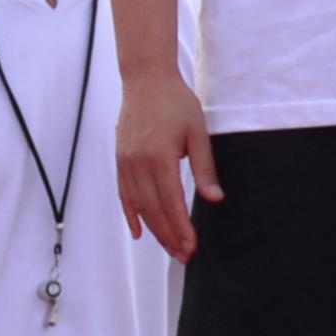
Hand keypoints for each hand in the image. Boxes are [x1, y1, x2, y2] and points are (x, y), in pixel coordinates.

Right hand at [115, 70, 219, 259]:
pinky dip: (130, 214)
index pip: (171, 203)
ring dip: (154, 230)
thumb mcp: (197, 133)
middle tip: (184, 256)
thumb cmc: (176, 103)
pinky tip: (138, 232)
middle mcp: (138, 163)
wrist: (145, 79)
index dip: (182, 228)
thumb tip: (215, 199)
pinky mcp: (120, 159)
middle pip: (153, 210)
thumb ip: (204, 168)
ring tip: (169, 248)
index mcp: (160, 157)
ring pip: (139, 206)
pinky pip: (124, 193)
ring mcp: (126, 162)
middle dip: (169, 236)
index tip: (192, 247)